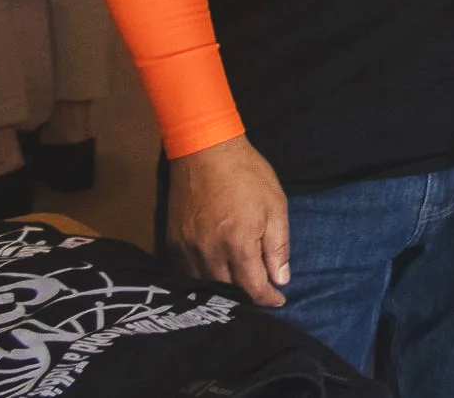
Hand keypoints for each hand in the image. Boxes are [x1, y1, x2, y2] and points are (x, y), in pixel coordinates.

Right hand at [169, 134, 290, 306]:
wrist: (205, 151)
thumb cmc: (248, 175)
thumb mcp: (275, 206)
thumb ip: (277, 246)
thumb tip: (281, 279)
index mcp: (238, 244)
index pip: (252, 287)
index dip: (267, 299)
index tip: (278, 302)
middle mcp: (209, 253)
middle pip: (227, 290)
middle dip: (246, 297)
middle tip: (259, 296)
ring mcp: (187, 249)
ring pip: (205, 285)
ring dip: (223, 291)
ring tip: (238, 291)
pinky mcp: (172, 243)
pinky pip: (186, 273)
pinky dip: (201, 279)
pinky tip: (213, 277)